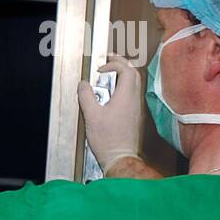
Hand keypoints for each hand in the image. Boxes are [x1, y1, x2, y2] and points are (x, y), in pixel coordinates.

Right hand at [77, 56, 143, 172]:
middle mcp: (134, 100)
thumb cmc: (108, 140)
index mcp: (126, 96)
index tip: (100, 70)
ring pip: (134, 83)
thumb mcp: (91, 115)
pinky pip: (131, 94)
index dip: (113, 65)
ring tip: (107, 76)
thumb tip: (84, 85)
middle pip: (134, 73)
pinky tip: (109, 95)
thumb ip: (86, 96)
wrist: (119, 157)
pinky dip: (122, 88)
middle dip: (121, 64)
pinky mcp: (134, 115)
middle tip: (108, 62)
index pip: (126, 70)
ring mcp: (136, 107)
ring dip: (122, 76)